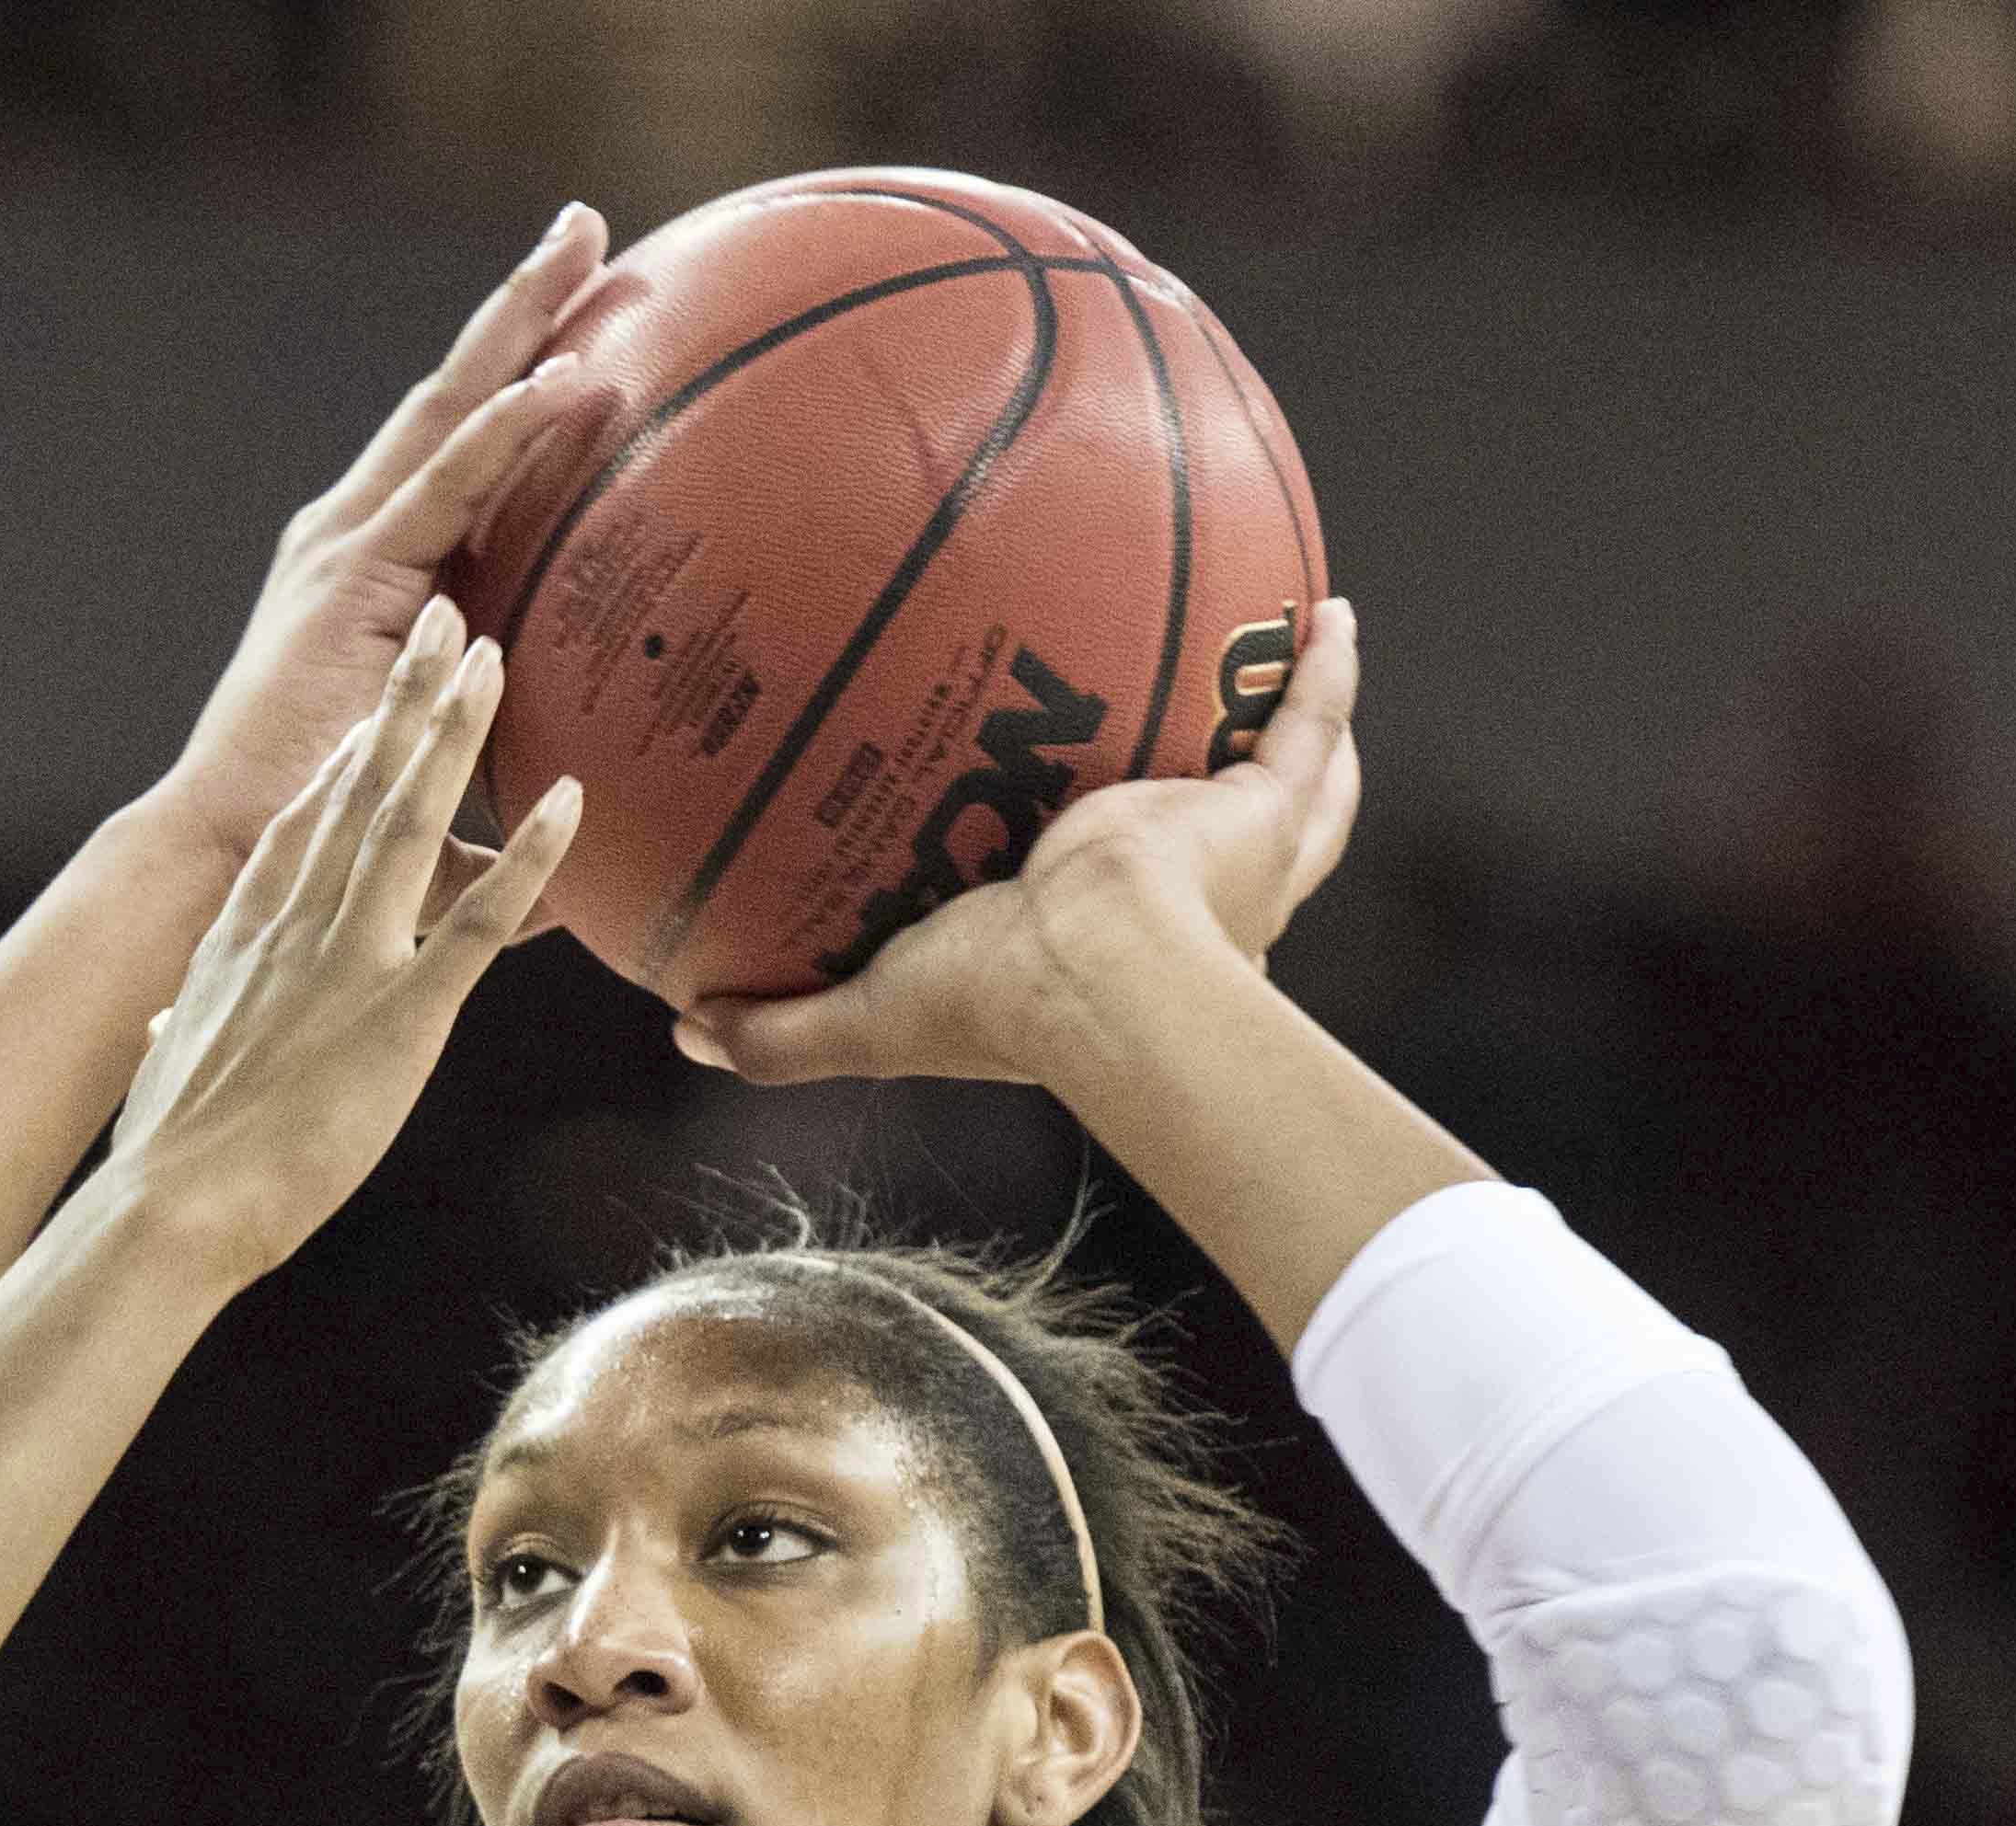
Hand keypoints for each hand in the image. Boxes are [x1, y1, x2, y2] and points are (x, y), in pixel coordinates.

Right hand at [98, 598, 580, 1287]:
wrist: (170, 1205)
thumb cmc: (169, 1154)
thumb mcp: (170, 1067)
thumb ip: (180, 1027)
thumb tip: (164, 1020)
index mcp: (244, 933)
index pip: (303, 818)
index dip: (346, 750)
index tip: (377, 695)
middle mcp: (296, 923)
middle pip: (358, 784)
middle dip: (405, 694)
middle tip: (446, 617)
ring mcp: (348, 960)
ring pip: (410, 819)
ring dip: (456, 732)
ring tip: (494, 653)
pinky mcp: (400, 1014)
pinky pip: (479, 922)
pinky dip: (529, 858)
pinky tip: (572, 804)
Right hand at [154, 208, 613, 860]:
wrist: (247, 861)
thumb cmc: (341, 838)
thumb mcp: (450, 776)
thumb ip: (516, 769)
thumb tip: (604, 824)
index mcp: (384, 567)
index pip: (467, 445)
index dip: (521, 370)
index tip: (589, 306)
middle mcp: (359, 534)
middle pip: (456, 394)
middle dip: (521, 305)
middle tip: (588, 225)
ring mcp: (351, 548)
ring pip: (452, 410)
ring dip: (519, 324)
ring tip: (583, 246)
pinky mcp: (353, 580)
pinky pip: (447, 487)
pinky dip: (505, 431)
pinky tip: (564, 379)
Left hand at [677, 598, 1368, 1095]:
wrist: (1100, 980)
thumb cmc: (1002, 1007)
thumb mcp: (876, 1015)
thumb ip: (785, 1025)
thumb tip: (685, 1023)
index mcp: (1112, 944)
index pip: (1116, 904)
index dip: (1110, 874)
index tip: (1090, 838)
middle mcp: (1194, 897)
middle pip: (1222, 839)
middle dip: (1223, 790)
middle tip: (1202, 726)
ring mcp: (1242, 849)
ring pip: (1291, 783)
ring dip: (1291, 724)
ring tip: (1287, 649)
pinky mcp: (1267, 809)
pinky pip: (1309, 722)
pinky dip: (1328, 670)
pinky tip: (1330, 610)